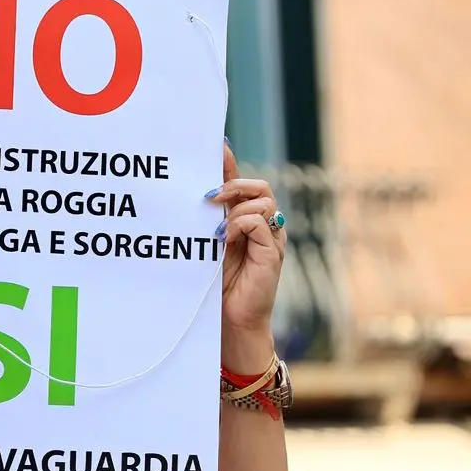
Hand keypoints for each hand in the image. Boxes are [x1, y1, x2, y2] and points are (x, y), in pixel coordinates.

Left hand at [209, 144, 286, 369]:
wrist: (229, 324)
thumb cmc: (215, 287)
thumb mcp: (206, 245)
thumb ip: (205, 220)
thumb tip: (197, 191)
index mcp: (244, 221)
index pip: (240, 183)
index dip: (228, 164)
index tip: (215, 146)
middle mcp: (262, 225)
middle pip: (258, 185)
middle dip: (233, 183)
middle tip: (208, 197)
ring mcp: (271, 238)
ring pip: (262, 199)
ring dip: (235, 207)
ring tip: (216, 227)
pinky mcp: (273, 252)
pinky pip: (262, 221)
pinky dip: (241, 224)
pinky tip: (224, 239)